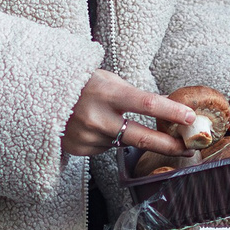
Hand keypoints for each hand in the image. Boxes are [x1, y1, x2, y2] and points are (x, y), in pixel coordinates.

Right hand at [62, 69, 197, 157]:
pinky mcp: (81, 149)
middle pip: (143, 137)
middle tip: (189, 148)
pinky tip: (92, 126)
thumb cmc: (80, 83)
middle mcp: (99, 118)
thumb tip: (164, 109)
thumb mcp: (107, 80)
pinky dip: (106, 139)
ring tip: (108, 118)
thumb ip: (133, 95)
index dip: (172, 113)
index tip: (191, 118)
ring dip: (125, 135)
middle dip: (170, 145)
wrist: (39, 96)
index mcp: (108, 94)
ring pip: (123, 143)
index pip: (147, 104)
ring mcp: (89, 136)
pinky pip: (105, 148)